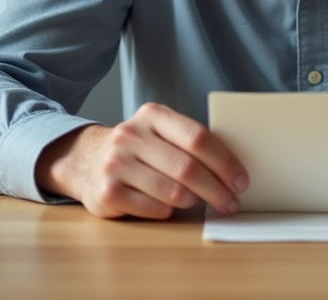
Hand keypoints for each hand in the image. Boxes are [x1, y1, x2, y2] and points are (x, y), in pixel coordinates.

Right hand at [34, 102, 248, 219]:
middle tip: (231, 202)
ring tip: (199, 202)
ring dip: (193, 201)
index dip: (225, 162)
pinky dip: (169, 211)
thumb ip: (190, 142)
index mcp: (152, 115)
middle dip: (216, 189)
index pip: (197, 137)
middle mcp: (130, 135)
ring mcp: (115, 164)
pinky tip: (169, 206)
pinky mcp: (107, 193)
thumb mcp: (160, 132)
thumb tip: (234, 169)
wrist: (87, 160)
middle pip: (187, 167)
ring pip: (173, 192)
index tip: (240, 180)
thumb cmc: (139, 149)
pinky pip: (154, 209)